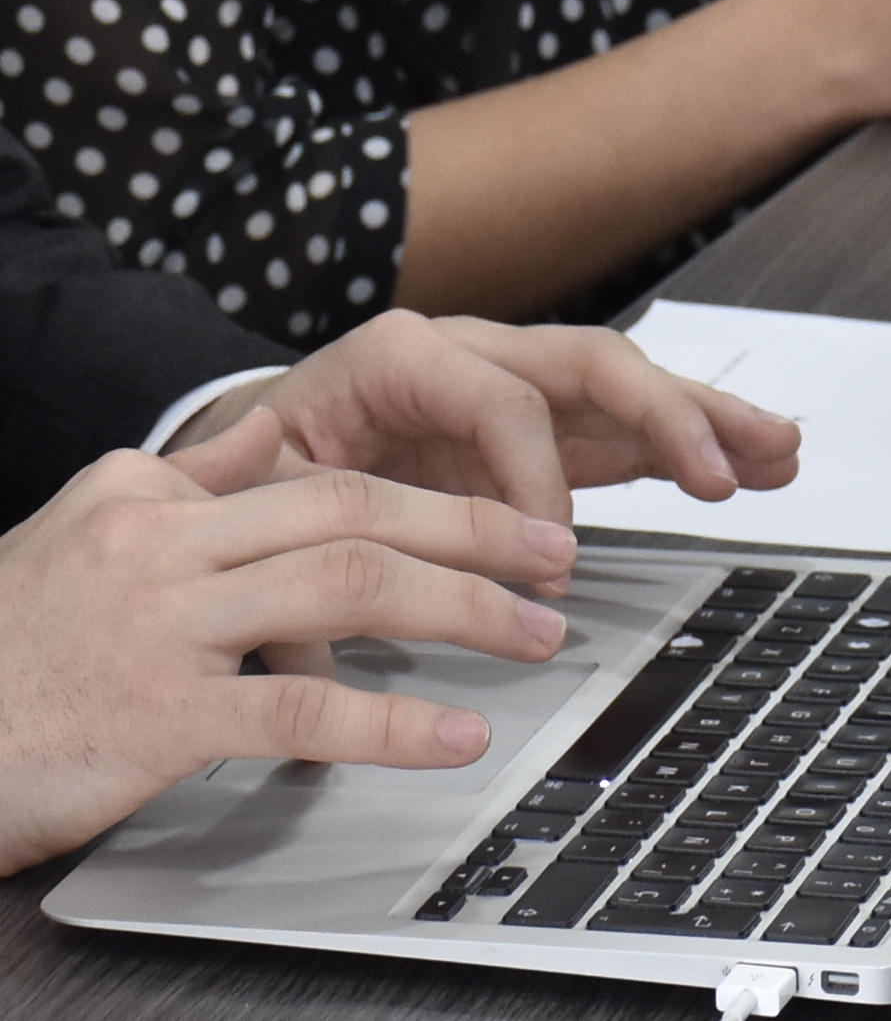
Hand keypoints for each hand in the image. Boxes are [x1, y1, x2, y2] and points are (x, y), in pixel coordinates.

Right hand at [0, 413, 577, 877]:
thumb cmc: (2, 651)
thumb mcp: (83, 535)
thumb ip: (184, 482)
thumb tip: (264, 435)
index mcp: (152, 500)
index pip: (321, 476)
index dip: (431, 494)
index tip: (508, 516)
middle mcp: (162, 548)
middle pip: (352, 511)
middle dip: (472, 530)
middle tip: (553, 556)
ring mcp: (161, 630)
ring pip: (342, 587)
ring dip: (458, 610)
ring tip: (535, 633)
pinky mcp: (155, 718)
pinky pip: (296, 712)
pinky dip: (389, 725)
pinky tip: (452, 737)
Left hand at [170, 314, 802, 588]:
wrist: (245, 450)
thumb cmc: (251, 477)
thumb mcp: (248, 510)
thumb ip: (289, 562)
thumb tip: (320, 646)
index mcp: (397, 358)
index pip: (497, 400)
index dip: (533, 475)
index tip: (547, 551)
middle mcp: (472, 352)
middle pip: (589, 365)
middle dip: (665, 416)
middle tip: (715, 473)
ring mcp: (515, 386)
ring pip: (629, 389)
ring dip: (708, 421)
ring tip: (777, 452)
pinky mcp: (546, 427)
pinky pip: (630, 428)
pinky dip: (695, 444)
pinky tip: (756, 462)